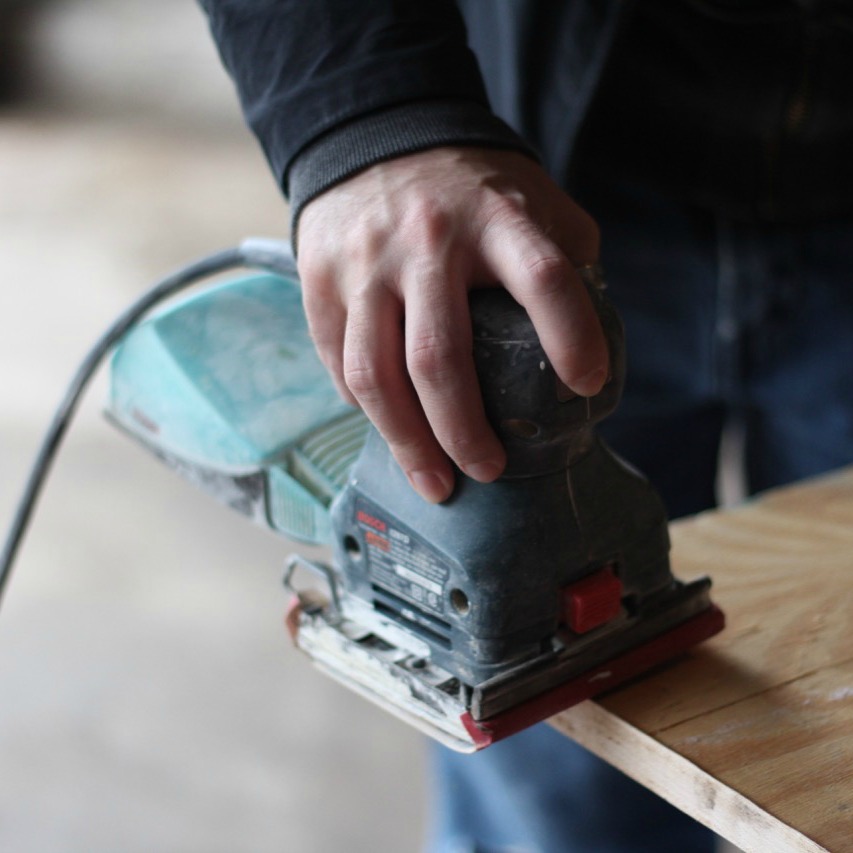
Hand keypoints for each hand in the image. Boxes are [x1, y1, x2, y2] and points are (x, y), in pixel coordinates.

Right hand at [296, 147, 607, 502]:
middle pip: (440, 356)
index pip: (543, 279)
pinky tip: (392, 428)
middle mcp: (425, 242)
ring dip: (407, 442)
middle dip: (464, 431)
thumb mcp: (534, 197)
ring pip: (376, 375)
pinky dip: (366, 408)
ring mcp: (366, 264)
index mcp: (496, 218)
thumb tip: (594, 334)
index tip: (587, 386)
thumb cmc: (469, 185)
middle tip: (489, 470)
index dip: (570, 337)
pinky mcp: (321, 280)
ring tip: (435, 483)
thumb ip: (567, 256)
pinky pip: (338, 361)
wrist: (374, 134)